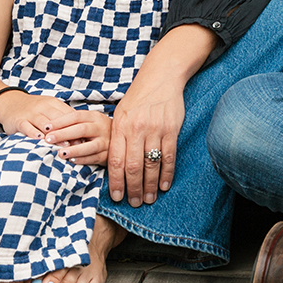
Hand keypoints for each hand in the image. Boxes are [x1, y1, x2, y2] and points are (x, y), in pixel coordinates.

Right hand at [0, 91, 78, 139]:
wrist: (10, 102)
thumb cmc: (35, 110)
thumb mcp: (50, 110)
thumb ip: (63, 120)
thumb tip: (81, 136)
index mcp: (53, 103)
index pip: (68, 115)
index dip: (77, 127)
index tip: (85, 139)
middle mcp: (43, 107)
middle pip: (58, 119)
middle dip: (68, 132)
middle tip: (77, 145)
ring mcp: (30, 113)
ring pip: (44, 123)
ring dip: (53, 134)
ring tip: (62, 144)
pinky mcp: (18, 120)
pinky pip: (27, 126)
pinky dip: (33, 132)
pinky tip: (40, 139)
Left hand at [46, 110, 113, 166]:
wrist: (121, 139)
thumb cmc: (97, 130)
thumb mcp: (89, 121)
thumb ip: (74, 123)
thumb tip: (49, 128)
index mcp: (95, 117)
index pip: (76, 116)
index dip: (60, 121)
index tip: (46, 127)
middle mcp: (101, 128)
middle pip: (82, 129)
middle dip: (64, 134)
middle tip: (48, 139)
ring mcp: (106, 142)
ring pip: (90, 146)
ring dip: (74, 150)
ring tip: (60, 153)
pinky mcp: (108, 155)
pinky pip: (95, 158)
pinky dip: (83, 160)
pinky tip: (72, 161)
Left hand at [106, 69, 185, 205]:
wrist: (160, 78)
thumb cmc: (137, 98)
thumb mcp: (120, 114)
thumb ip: (116, 137)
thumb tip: (111, 163)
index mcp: (120, 127)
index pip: (116, 161)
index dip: (116, 182)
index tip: (117, 197)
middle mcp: (136, 130)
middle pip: (133, 167)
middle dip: (133, 189)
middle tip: (135, 203)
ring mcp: (155, 129)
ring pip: (151, 165)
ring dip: (150, 185)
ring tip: (149, 198)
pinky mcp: (171, 129)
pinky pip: (168, 157)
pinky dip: (167, 174)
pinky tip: (164, 185)